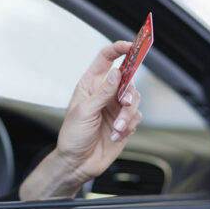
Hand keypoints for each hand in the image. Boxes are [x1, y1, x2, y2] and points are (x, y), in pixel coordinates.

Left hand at [56, 41, 142, 184]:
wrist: (77, 163)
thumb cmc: (73, 136)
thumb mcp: (84, 112)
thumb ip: (102, 93)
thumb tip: (116, 73)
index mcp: (90, 84)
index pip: (106, 59)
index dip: (119, 49)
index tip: (132, 45)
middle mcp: (105, 93)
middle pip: (127, 79)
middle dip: (129, 91)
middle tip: (125, 102)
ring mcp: (115, 108)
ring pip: (135, 99)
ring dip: (128, 114)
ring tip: (117, 127)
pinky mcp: (125, 123)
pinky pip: (136, 117)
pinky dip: (129, 126)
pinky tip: (115, 135)